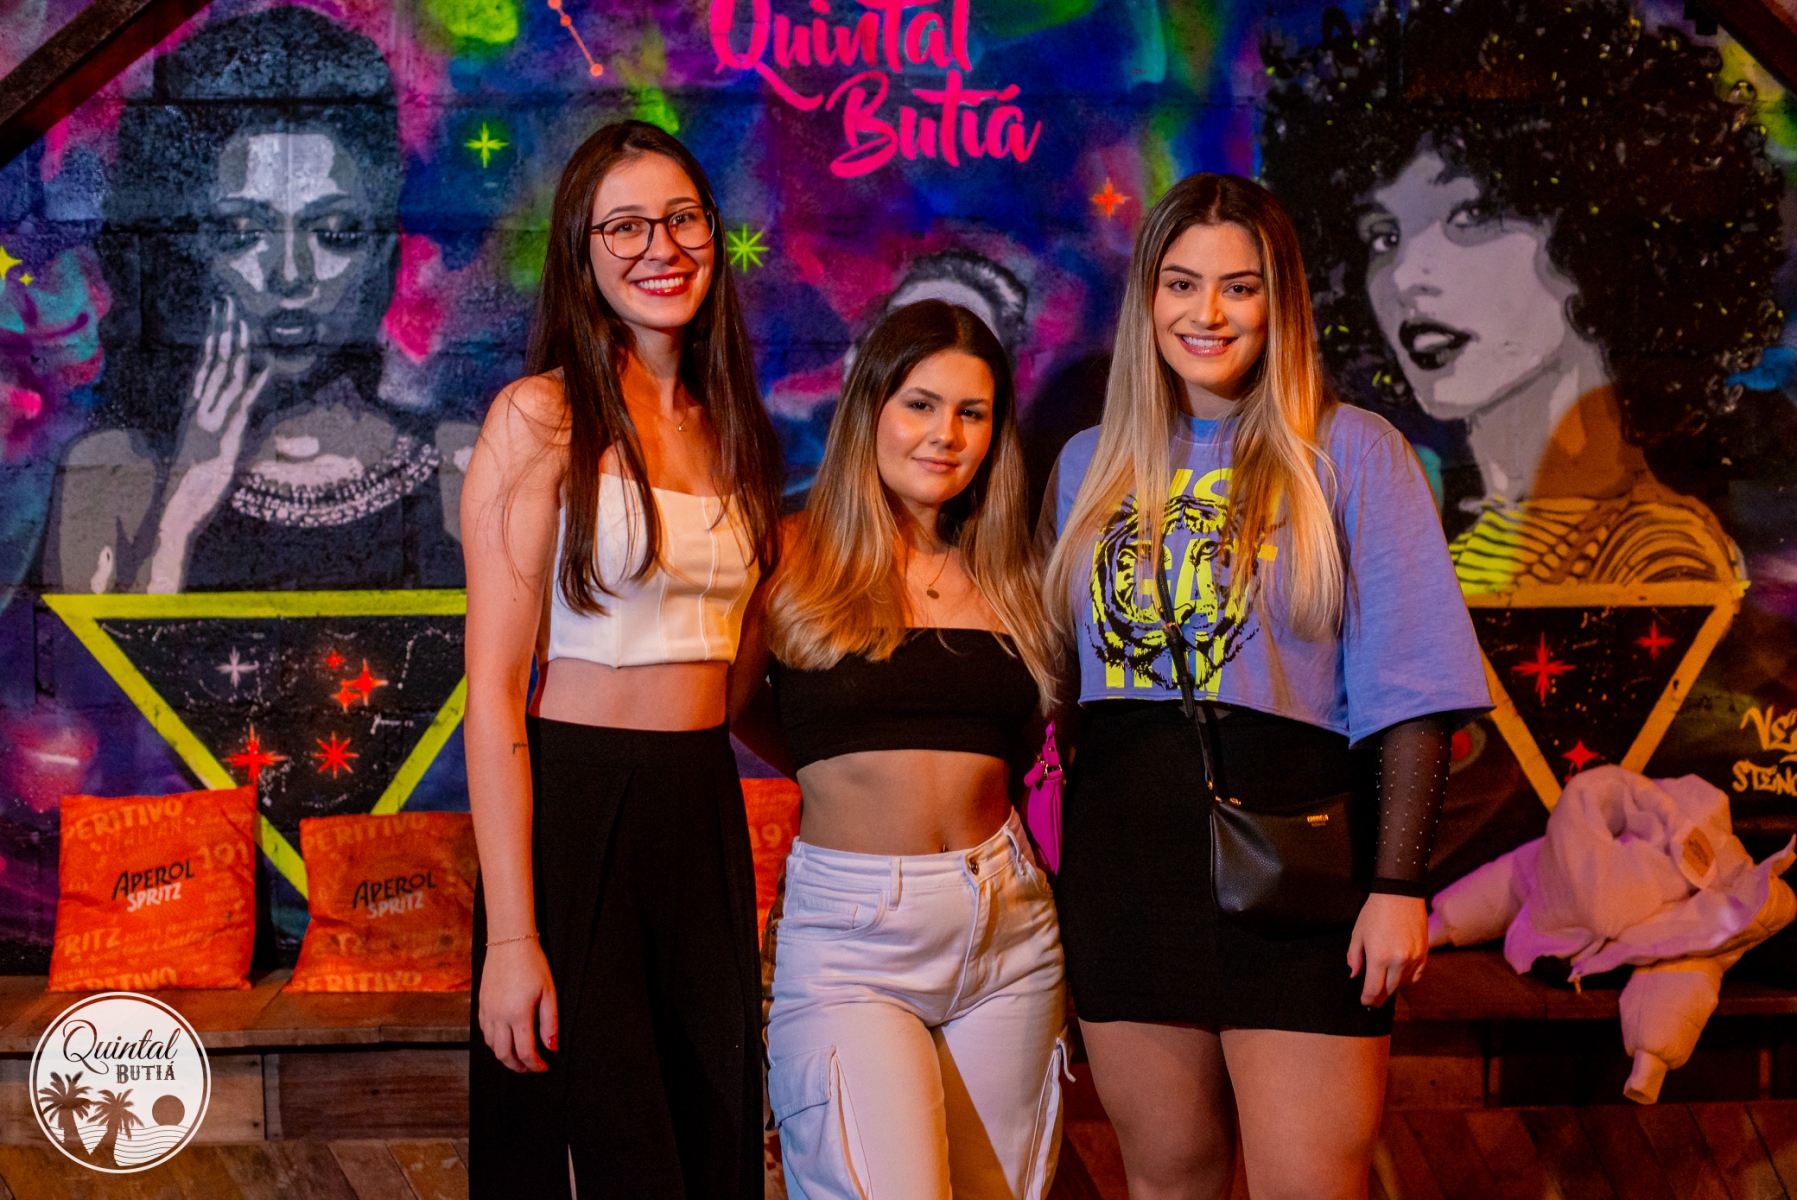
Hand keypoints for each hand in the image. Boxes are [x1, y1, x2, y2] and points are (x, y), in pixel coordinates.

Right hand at [147, 298, 270, 591]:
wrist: (179, 505)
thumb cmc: (199, 482)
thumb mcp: (231, 455)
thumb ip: (264, 445)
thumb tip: (301, 442)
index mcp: (196, 408)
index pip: (207, 365)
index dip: (215, 338)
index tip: (221, 313)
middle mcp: (201, 410)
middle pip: (214, 363)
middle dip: (223, 333)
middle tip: (230, 304)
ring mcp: (211, 423)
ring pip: (225, 379)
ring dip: (236, 351)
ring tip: (243, 323)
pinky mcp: (224, 441)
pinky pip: (240, 409)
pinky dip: (253, 389)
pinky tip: (265, 370)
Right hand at [479, 938, 557, 1072]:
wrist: (509, 942)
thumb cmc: (532, 964)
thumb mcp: (549, 992)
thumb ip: (550, 1023)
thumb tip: (551, 1048)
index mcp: (517, 1014)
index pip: (525, 1052)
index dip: (535, 1065)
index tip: (543, 1067)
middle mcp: (498, 1016)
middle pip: (504, 1055)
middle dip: (518, 1067)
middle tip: (531, 1068)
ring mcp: (486, 1011)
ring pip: (491, 1046)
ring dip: (505, 1056)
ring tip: (519, 1057)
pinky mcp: (480, 1005)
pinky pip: (484, 1032)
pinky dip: (494, 1042)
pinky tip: (505, 1039)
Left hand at [1347, 892, 1427, 1007]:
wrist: (1400, 894)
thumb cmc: (1375, 912)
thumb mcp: (1358, 933)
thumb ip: (1355, 957)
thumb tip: (1354, 975)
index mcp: (1379, 957)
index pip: (1373, 990)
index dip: (1368, 1000)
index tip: (1365, 1003)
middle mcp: (1398, 961)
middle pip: (1389, 990)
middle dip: (1379, 997)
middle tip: (1373, 1000)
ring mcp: (1414, 958)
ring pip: (1403, 984)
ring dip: (1393, 988)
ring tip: (1384, 989)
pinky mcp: (1424, 954)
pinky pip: (1417, 976)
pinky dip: (1408, 980)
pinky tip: (1400, 980)